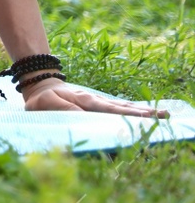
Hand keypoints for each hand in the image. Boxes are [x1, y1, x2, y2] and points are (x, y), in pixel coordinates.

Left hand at [22, 76, 168, 117]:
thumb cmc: (42, 97)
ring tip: (162, 114)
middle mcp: (95, 101)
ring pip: (122, 107)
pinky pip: (116, 108)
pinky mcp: (96, 105)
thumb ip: (65, 111)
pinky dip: (131, 111)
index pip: (111, 110)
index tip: (146, 118)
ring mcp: (97, 102)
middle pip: (123, 108)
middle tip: (164, 116)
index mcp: (86, 101)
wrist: (39, 83)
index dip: (128, 115)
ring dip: (141, 111)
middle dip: (143, 113)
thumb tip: (84, 119)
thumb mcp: (48, 103)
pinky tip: (143, 113)